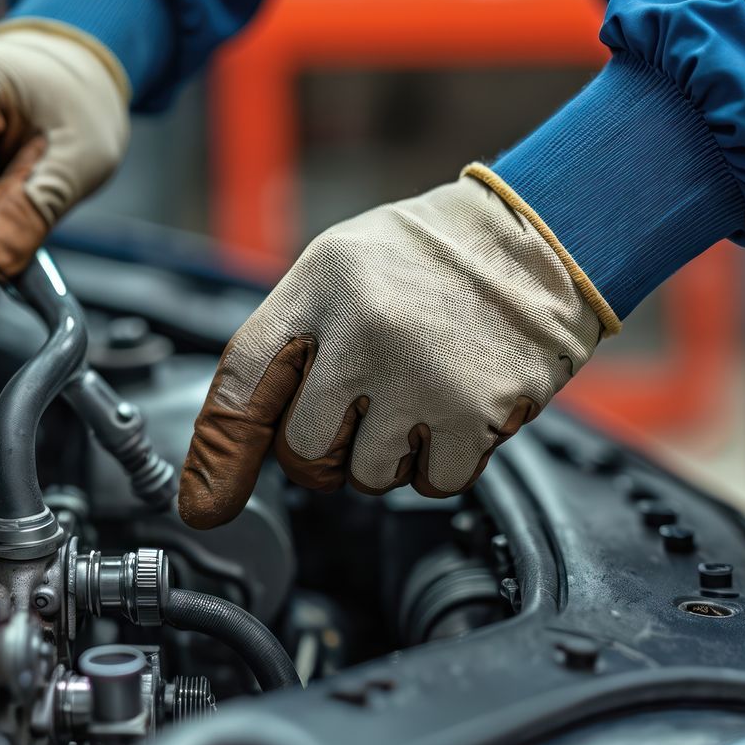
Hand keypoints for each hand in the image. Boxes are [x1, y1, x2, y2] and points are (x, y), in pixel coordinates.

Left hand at [178, 164, 620, 529]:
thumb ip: (291, 340)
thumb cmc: (431, 258)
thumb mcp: (341, 266)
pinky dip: (442, 464)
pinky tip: (457, 411)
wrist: (540, 237)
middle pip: (303, 448)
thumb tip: (238, 443)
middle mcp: (363, 329)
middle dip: (325, 449)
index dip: (218, 454)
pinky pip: (432, 483)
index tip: (204, 506)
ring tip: (420, 392)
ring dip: (389, 454)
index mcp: (320, 285)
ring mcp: (420, 374)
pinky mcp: (475, 411)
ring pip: (368, 474)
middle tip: (362, 411)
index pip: (243, 382)